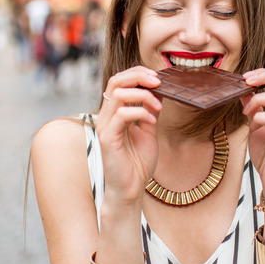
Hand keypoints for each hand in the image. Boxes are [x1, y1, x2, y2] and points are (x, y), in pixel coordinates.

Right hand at [95, 66, 162, 204]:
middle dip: (138, 76)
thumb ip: (150, 111)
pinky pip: (122, 115)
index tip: (158, 77)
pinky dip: (140, 112)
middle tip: (158, 81)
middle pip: (115, 80)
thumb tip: (159, 91)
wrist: (131, 189)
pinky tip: (151, 121)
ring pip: (117, 94)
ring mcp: (105, 126)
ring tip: (158, 106)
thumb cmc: (137, 163)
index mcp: (115, 112)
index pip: (120, 81)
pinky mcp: (107, 138)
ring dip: (142, 95)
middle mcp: (107, 116)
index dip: (138, 73)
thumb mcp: (149, 130)